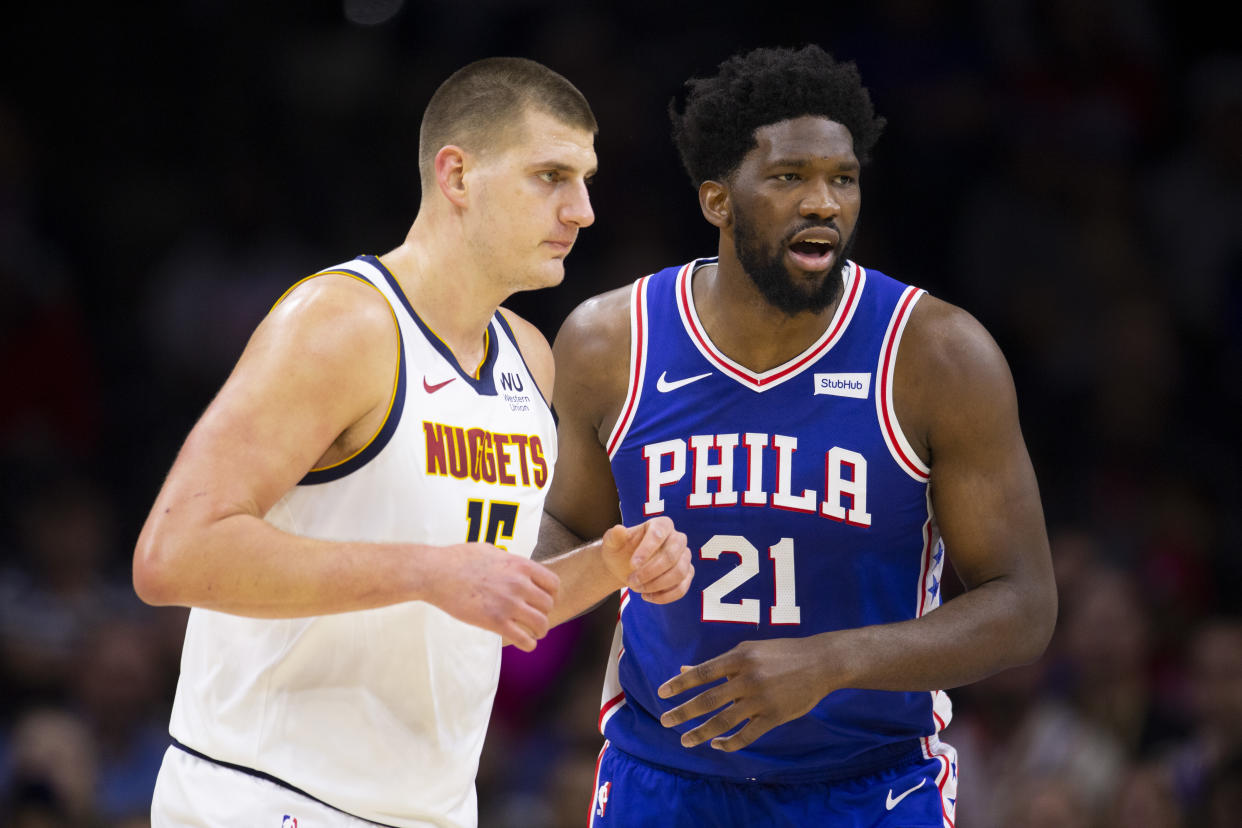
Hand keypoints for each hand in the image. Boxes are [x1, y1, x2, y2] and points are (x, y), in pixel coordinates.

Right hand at [425, 542, 558, 651]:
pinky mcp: (495, 622)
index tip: (545, 599)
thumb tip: (513, 565)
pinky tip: (526, 643)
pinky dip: (529, 644)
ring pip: (541, 623)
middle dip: (544, 612)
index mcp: (520, 565)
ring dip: (540, 630)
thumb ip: (507, 560)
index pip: (552, 583)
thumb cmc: (458, 559)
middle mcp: (519, 584)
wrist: (436, 573)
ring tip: (535, 633)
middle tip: (536, 617)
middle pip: (548, 604)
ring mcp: (509, 604)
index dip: (551, 594)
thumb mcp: (490, 550)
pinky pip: (524, 639)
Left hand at [599, 517, 692, 602]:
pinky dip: (664, 596)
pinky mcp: (686, 574)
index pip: (658, 534)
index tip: (632, 565)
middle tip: (631, 581)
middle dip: (650, 572)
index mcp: (661, 525)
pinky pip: (682, 588)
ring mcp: (684, 557)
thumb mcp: (612, 543)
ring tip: (637, 589)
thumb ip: (614, 536)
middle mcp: (677, 539)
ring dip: (656, 585)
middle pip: (671, 556)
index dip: (647, 550)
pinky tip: (647, 597)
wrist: (624, 567)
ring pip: (679, 573)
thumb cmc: (620, 550)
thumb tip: (619, 529)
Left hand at [656, 637, 829, 750]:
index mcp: (739, 658)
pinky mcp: (774, 717)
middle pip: (708, 700)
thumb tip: (684, 670)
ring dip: (701, 733)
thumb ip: (719, 665)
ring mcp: (761, 699)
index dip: (680, 684)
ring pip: (724, 721)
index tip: (661, 694)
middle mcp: (748, 679)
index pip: (702, 673)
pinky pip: (747, 736)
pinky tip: (717, 745)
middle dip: (683, 712)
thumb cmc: (780, 653)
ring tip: (685, 740)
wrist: (820, 662)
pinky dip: (729, 743)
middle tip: (665, 721)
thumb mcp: (748, 652)